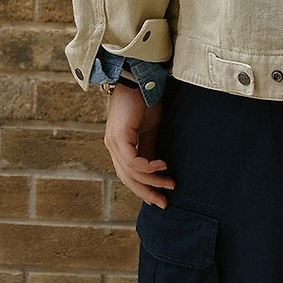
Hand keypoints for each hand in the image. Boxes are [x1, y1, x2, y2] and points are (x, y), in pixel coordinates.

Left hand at [103, 84, 175, 208]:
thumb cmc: (145, 102)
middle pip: (128, 179)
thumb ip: (149, 151)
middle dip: (147, 193)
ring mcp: (113, 142)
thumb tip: (157, 172)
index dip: (143, 190)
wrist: (140, 80)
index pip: (129, 176)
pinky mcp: (119, 137)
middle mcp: (113, 146)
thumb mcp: (150, 132)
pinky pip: (133, 161)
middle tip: (164, 203)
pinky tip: (162, 166)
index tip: (160, 200)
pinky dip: (148, 168)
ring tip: (170, 183)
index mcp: (119, 146)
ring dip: (152, 182)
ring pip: (131, 173)